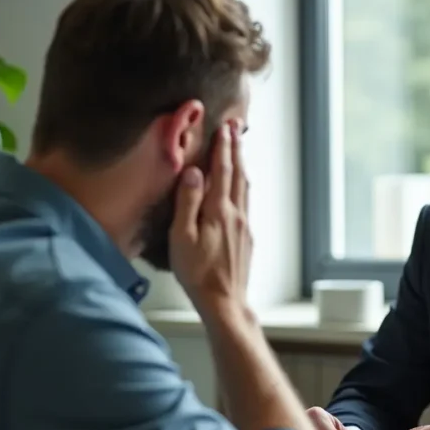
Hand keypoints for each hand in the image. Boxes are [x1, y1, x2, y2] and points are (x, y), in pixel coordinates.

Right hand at [170, 120, 251, 323]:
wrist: (224, 301)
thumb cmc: (197, 273)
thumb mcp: (183, 236)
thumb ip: (188, 201)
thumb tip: (193, 171)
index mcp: (219, 211)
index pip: (222, 171)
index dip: (222, 148)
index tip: (224, 128)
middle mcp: (236, 215)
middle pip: (238, 175)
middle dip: (236, 150)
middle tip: (236, 129)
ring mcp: (244, 227)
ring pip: (245, 188)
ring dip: (241, 166)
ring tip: (238, 151)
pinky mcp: (246, 239)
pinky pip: (246, 203)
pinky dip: (242, 186)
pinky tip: (240, 188)